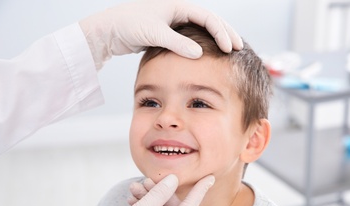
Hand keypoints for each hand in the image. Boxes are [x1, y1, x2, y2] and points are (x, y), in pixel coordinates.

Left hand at [79, 0, 242, 69]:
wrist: (110, 29)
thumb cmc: (128, 25)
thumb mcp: (154, 33)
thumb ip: (177, 43)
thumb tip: (200, 54)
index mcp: (178, 5)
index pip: (208, 17)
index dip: (222, 32)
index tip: (230, 48)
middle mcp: (179, 11)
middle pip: (210, 21)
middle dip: (225, 33)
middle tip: (239, 48)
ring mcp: (174, 21)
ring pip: (202, 29)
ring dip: (215, 39)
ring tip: (228, 52)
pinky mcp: (168, 32)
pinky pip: (191, 37)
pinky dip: (202, 44)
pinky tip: (208, 56)